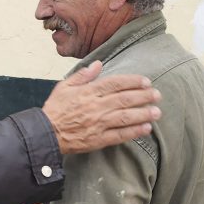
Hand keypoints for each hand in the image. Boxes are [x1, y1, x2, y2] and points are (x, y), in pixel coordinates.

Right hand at [42, 61, 161, 153]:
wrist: (45, 133)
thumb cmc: (55, 109)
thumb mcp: (64, 86)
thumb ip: (83, 75)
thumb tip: (98, 63)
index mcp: (88, 92)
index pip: (115, 83)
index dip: (133, 81)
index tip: (146, 81)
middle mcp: (96, 106)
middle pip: (125, 99)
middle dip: (144, 96)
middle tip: (157, 95)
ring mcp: (98, 124)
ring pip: (126, 117)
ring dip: (143, 113)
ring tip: (157, 111)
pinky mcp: (98, 139)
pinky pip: (120, 135)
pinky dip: (134, 131)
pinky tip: (146, 128)